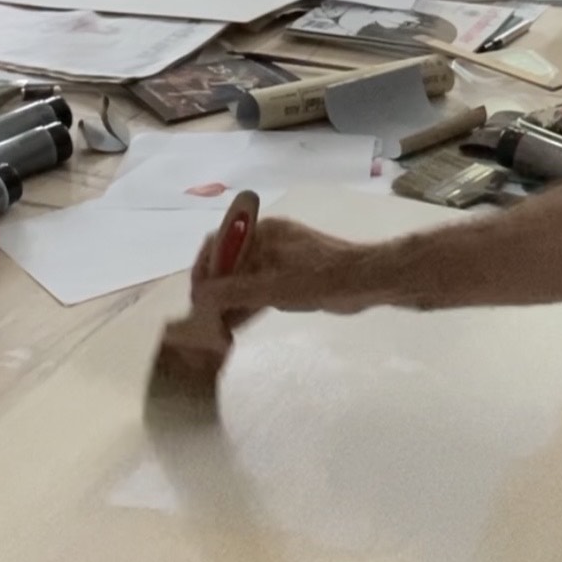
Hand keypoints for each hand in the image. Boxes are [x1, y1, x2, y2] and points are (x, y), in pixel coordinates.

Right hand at [190, 216, 367, 319]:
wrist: (365, 282)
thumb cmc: (319, 277)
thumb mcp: (272, 287)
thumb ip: (233, 291)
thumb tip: (199, 297)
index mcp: (263, 231)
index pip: (219, 243)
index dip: (203, 269)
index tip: (196, 297)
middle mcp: (268, 241)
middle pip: (230, 264)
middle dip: (214, 290)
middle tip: (201, 319)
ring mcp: (280, 260)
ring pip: (244, 280)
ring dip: (228, 302)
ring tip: (212, 330)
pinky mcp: (290, 279)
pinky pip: (260, 291)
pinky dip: (246, 307)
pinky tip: (231, 329)